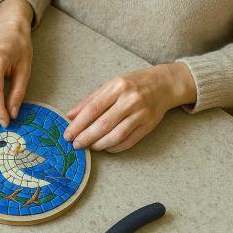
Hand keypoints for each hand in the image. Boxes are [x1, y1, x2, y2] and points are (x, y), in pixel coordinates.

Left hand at [64, 63, 196, 151]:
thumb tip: (70, 115)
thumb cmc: (132, 84)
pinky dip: (114, 147)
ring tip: (89, 146)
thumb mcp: (110, 85)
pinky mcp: (149, 125)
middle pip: (103, 124)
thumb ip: (89, 100)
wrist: (164, 84)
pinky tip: (105, 147)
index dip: (78, 124)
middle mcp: (130, 100)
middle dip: (86, 137)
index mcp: (117, 87)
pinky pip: (129, 141)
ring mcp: (141, 113)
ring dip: (99, 144)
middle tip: (76, 145)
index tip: (67, 134)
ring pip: (116, 135)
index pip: (92, 109)